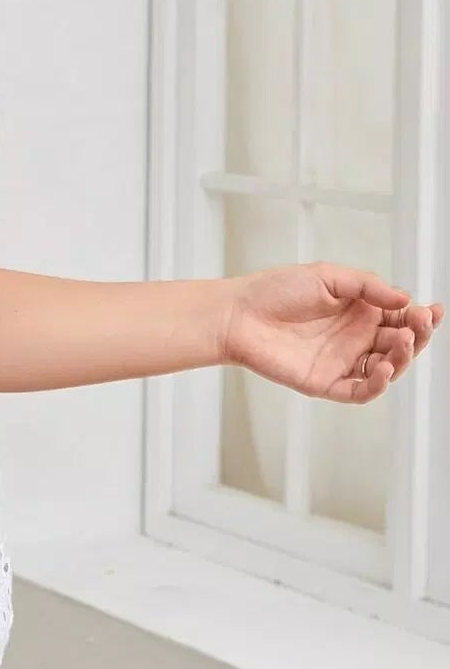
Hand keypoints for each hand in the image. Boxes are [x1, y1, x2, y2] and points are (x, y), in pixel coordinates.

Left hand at [219, 262, 443, 401]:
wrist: (237, 314)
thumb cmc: (275, 290)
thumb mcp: (328, 277)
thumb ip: (367, 286)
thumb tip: (404, 298)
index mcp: (359, 312)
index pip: (400, 318)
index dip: (419, 317)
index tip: (432, 310)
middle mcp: (354, 338)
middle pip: (399, 344)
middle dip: (416, 335)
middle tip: (420, 323)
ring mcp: (341, 362)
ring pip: (385, 368)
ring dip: (401, 358)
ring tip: (402, 341)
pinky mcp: (326, 383)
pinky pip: (359, 391)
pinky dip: (377, 385)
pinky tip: (386, 369)